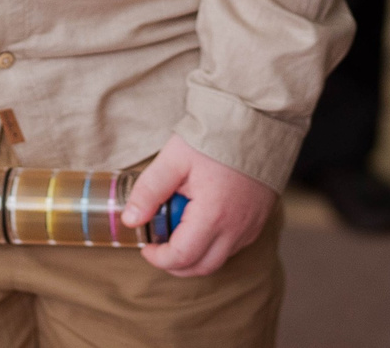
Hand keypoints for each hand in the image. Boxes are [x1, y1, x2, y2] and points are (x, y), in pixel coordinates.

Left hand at [123, 137, 273, 277]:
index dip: (158, 258)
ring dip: (195, 254)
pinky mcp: (258, 221)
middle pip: (201, 267)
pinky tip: (201, 220)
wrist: (257, 121)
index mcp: (213, 215)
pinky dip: (213, 244)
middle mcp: (236, 229)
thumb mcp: (174, 159)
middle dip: (175, 263)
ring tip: (179, 226)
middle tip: (158, 245)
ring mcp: (250, 227)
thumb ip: (149, 191)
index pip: (181, 257)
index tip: (146, 246)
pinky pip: (233, 246)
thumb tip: (130, 219)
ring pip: (218, 259)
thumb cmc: (215, 137)